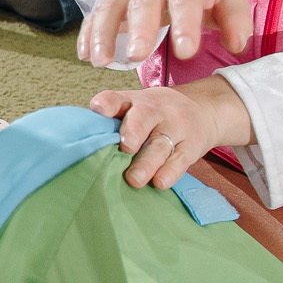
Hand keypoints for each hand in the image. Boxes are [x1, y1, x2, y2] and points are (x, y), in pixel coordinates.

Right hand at [79, 0, 253, 67]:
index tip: (185, 51)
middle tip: (138, 57)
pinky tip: (85, 56)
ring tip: (101, 63)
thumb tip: (237, 44)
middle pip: (144, 2)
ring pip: (110, 7)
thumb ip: (236, 21)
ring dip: (103, 34)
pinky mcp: (110, 1)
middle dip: (140, 29)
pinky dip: (87, 35)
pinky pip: (94, 15)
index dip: (186, 24)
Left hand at [89, 75, 254, 190]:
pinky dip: (170, 172)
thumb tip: (78, 142)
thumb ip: (110, 121)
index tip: (99, 110)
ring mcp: (175, 128)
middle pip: (143, 119)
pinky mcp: (191, 146)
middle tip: (125, 148)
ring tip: (134, 179)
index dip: (108, 103)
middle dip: (133, 132)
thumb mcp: (134, 107)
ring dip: (147, 163)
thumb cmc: (154, 114)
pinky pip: (180, 160)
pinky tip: (160, 183)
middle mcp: (155, 111)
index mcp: (134, 102)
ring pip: (160, 144)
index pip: (118, 99)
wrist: (205, 108)